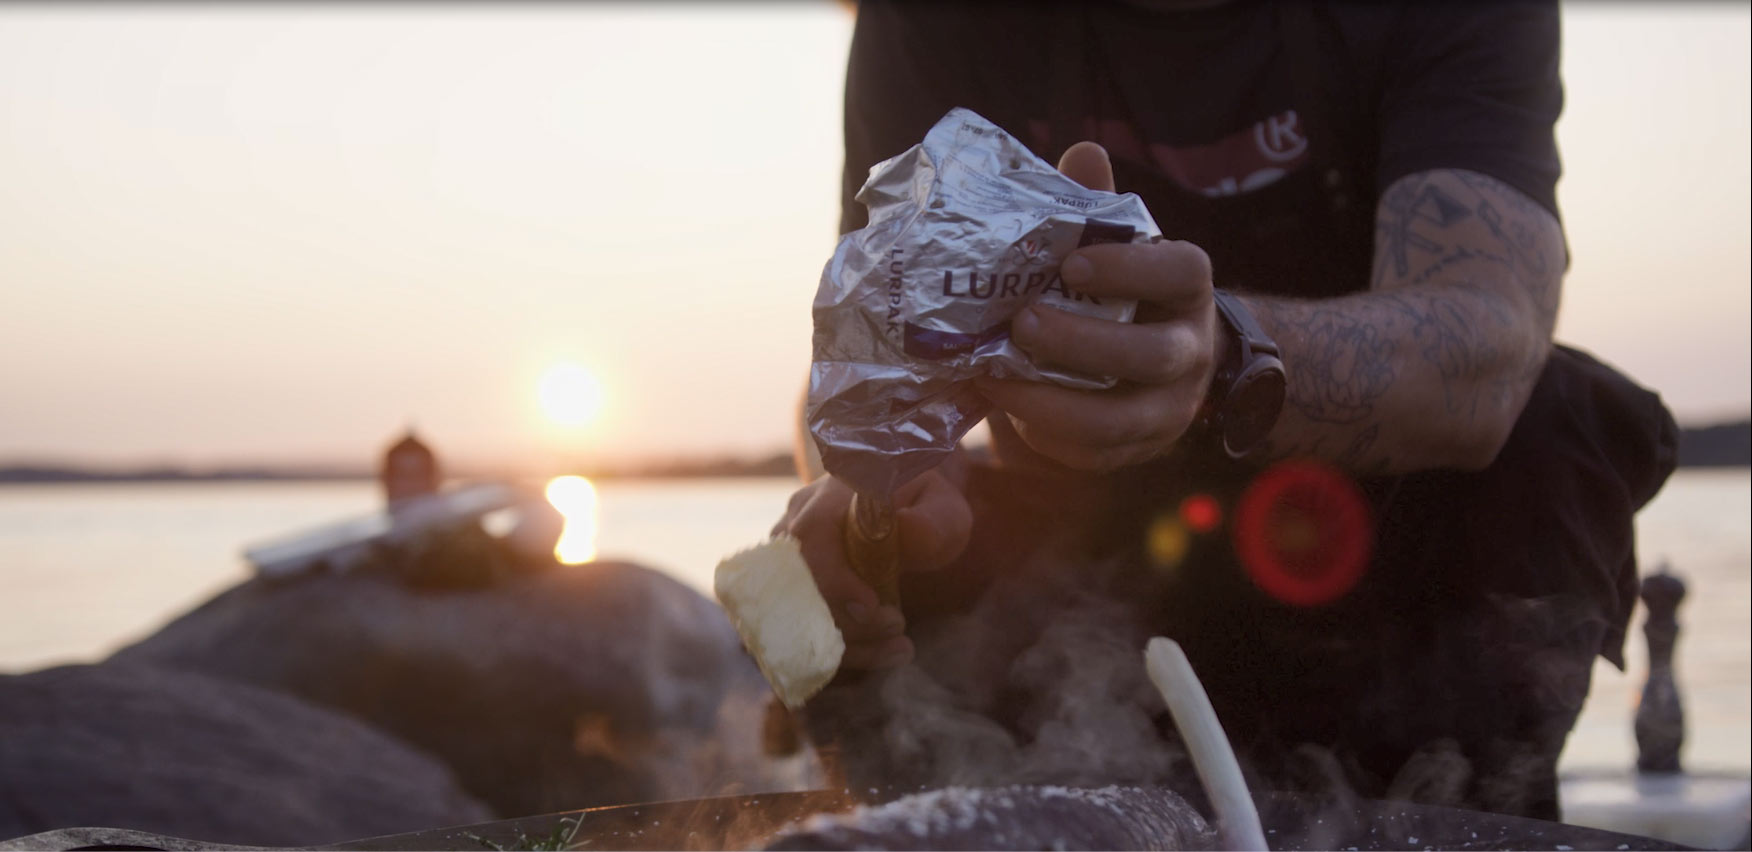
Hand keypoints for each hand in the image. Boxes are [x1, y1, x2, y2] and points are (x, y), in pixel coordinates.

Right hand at [771, 469, 971, 669]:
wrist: (907, 516)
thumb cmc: (925, 512)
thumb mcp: (944, 512)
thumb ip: (933, 523)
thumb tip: (906, 529)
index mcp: (834, 493)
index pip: (813, 532)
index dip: (832, 575)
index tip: (871, 606)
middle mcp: (799, 520)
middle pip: (797, 581)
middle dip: (845, 619)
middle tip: (897, 625)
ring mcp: (788, 555)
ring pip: (795, 612)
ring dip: (846, 642)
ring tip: (900, 648)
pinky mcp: (791, 588)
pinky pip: (801, 628)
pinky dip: (842, 651)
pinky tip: (885, 654)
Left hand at [976, 142, 1220, 471]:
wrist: (1152, 362)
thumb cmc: (1117, 290)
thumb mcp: (1114, 245)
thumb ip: (1095, 206)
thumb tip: (1083, 152)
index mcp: (1186, 289)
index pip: (1180, 271)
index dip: (1129, 268)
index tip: (1071, 262)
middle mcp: (1190, 352)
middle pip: (1152, 356)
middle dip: (1082, 344)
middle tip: (1020, 323)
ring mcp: (1168, 410)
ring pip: (1120, 421)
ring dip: (1052, 402)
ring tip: (994, 377)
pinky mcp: (1136, 451)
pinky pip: (1093, 456)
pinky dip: (1044, 436)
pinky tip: (1004, 407)